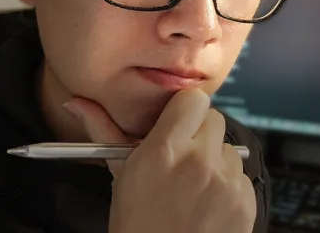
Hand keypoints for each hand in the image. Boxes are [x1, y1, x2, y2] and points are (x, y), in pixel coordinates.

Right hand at [64, 89, 255, 232]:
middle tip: (186, 155)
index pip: (193, 99)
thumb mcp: (121, 175)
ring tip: (195, 186)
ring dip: (215, 160)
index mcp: (164, 151)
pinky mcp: (245, 201)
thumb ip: (103, 131)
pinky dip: (229, 185)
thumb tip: (74, 103)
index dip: (186, 109)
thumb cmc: (137, 223)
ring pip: (228, 148)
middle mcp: (198, 161)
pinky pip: (240, 175)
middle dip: (201, 132)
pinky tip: (210, 204)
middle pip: (214, 118)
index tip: (179, 122)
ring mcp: (225, 182)